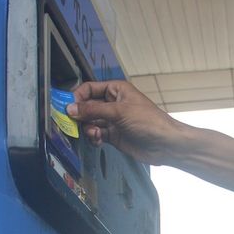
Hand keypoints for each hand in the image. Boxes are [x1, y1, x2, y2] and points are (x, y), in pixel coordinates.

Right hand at [67, 79, 184, 164]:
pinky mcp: (113, 135)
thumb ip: (93, 110)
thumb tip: (71, 108)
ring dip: (88, 128)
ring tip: (95, 133)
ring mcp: (113, 120)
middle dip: (80, 115)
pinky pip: (96, 134)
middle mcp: (113, 103)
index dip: (77, 96)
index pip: (89, 88)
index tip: (67, 107)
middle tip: (73, 123)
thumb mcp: (119, 112)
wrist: (165, 144)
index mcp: (116, 90)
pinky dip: (94, 137)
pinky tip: (98, 140)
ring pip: (90, 122)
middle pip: (87, 106)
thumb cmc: (148, 121)